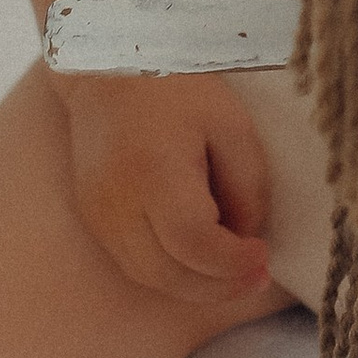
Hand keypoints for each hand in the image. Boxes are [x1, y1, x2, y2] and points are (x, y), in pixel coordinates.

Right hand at [59, 71, 277, 303]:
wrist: (109, 70)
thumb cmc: (178, 91)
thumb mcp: (232, 125)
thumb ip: (247, 186)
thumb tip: (246, 239)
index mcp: (153, 171)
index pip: (193, 242)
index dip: (232, 261)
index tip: (264, 254)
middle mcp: (116, 202)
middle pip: (168, 273)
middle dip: (219, 286)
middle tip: (257, 276)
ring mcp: (98, 216)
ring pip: (149, 278)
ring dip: (195, 287)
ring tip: (234, 274)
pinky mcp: (93, 220)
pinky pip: (134, 264)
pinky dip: (171, 273)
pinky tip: (200, 261)